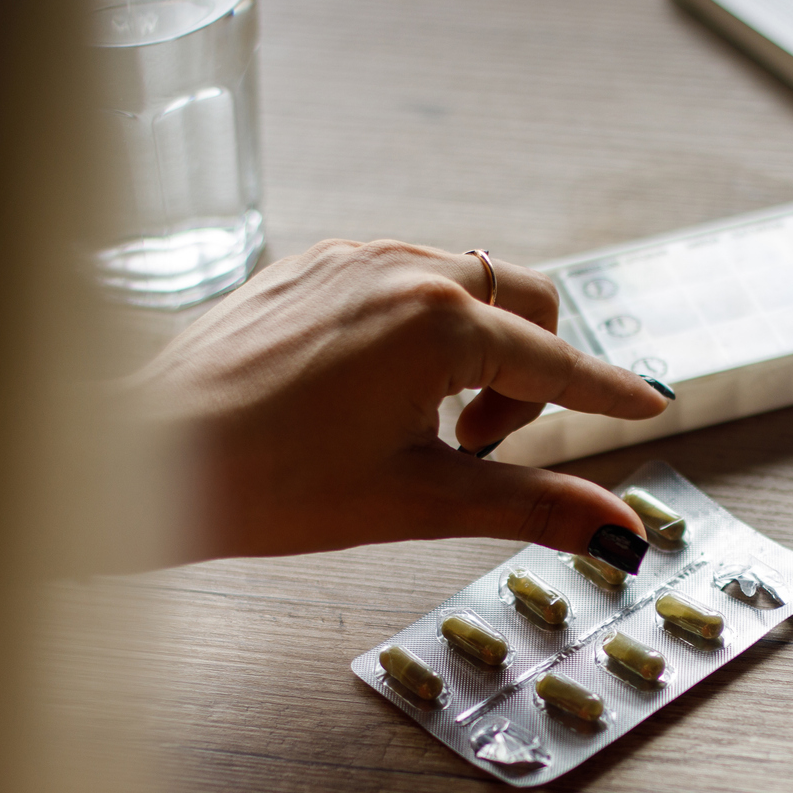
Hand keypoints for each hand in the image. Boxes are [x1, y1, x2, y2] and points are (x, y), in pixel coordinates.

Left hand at [141, 238, 670, 562]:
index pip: (556, 362)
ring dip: (475, 351)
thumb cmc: (269, 487)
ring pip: (462, 285)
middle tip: (483, 445)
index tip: (651, 403)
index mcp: (442, 323)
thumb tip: (621, 536)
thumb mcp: (417, 503)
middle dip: (531, 372)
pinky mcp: (309, 263)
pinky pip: (402, 279)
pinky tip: (377, 393)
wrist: (140, 456)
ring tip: (424, 427)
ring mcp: (351, 256)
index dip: (608, 393)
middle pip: (523, 300)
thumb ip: (530, 505)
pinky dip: (421, 330)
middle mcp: (403, 267)